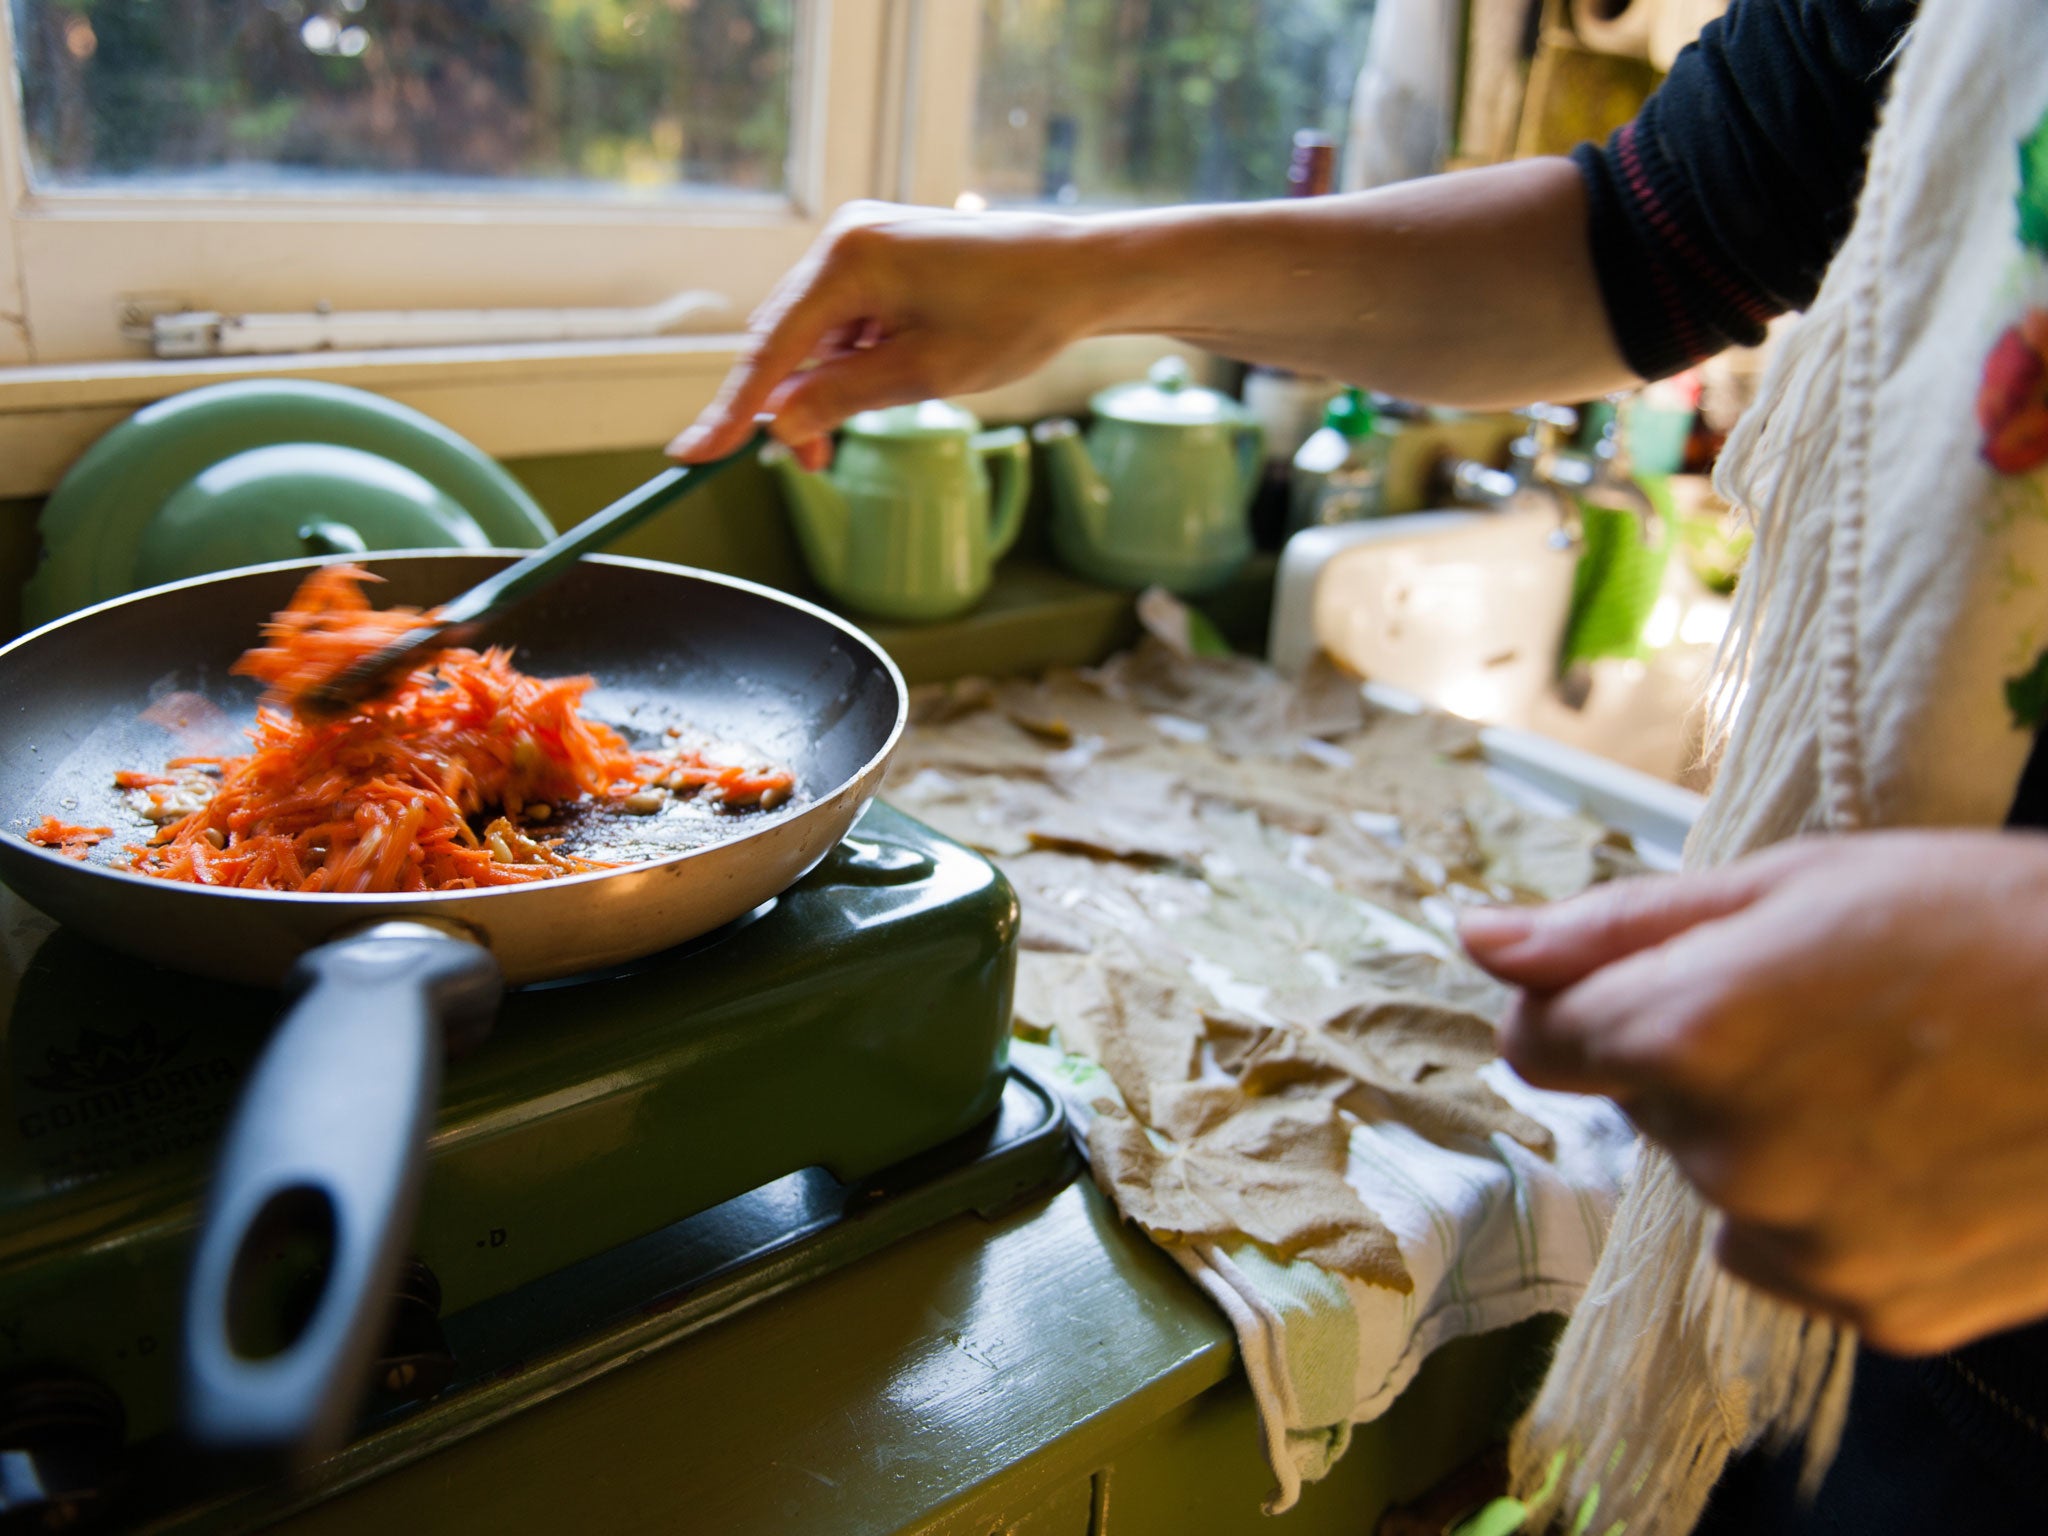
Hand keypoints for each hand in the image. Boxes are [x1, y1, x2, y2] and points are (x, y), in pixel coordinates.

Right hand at [668, 200, 1098, 470]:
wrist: (1079, 272)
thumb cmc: (1014, 317)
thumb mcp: (924, 374)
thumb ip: (843, 399)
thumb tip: (778, 423)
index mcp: (848, 260)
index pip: (771, 349)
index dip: (730, 410)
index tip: (692, 455)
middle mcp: (844, 239)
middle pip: (786, 341)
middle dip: (794, 405)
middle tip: (818, 462)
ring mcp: (862, 243)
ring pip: (815, 336)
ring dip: (829, 387)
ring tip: (877, 415)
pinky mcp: (882, 254)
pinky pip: (844, 321)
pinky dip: (853, 362)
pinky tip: (894, 377)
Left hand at [1460, 831, 2047, 1353]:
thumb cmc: (1988, 926)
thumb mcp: (1793, 883)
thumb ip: (1615, 926)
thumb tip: (1479, 940)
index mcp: (1688, 1031)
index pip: (1536, 1041)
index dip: (1581, 1003)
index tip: (1638, 982)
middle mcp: (1727, 1155)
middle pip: (1638, 1107)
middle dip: (1694, 1056)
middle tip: (1823, 1010)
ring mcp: (1802, 1245)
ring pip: (1717, 1180)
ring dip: (1764, 1134)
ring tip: (1889, 1078)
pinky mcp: (1871, 1308)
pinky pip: (1792, 1250)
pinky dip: (1831, 1205)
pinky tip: (1918, 1150)